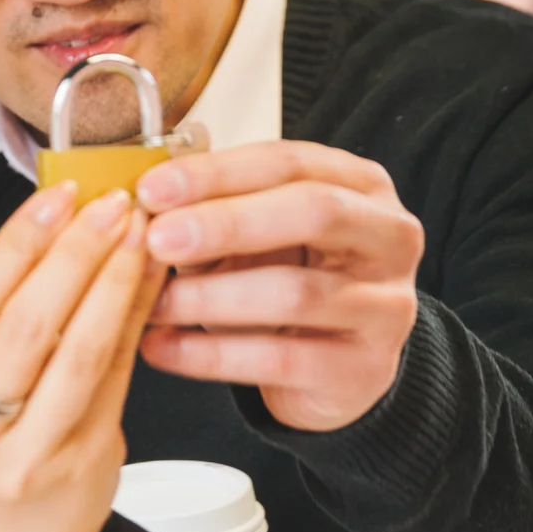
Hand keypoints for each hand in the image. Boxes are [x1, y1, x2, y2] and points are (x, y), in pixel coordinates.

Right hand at [0, 182, 159, 531]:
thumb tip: (54, 216)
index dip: (15, 244)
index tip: (56, 197)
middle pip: (23, 327)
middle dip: (72, 254)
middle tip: (110, 203)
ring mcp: (24, 461)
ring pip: (76, 353)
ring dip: (113, 281)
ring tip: (137, 232)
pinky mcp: (82, 469)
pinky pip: (114, 378)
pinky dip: (133, 319)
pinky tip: (148, 280)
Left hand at [134, 141, 422, 432]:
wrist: (333, 369)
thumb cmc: (286, 279)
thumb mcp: (255, 235)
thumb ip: (212, 210)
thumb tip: (143, 196)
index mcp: (360, 185)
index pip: (289, 162)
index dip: (217, 173)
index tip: (151, 189)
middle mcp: (389, 237)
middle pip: (313, 212)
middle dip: (226, 223)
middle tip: (157, 240)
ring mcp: (388, 305)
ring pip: (296, 292)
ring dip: (211, 297)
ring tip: (151, 303)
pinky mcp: (366, 368)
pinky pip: (283, 359)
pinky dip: (211, 355)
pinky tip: (160, 349)